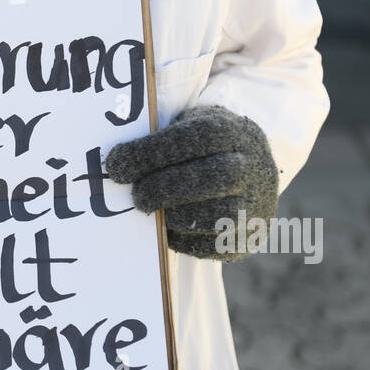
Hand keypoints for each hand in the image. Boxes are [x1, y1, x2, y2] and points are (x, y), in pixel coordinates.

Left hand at [103, 104, 278, 259]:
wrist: (255, 170)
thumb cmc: (208, 147)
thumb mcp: (193, 125)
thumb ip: (162, 138)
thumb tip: (118, 160)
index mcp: (230, 131)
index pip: (190, 140)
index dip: (149, 153)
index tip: (115, 165)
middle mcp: (249, 166)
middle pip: (208, 179)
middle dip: (162, 188)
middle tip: (135, 195)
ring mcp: (254, 204)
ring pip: (215, 216)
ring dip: (173, 215)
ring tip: (150, 208)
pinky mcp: (248, 238)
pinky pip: (213, 245)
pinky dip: (184, 238)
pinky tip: (167, 226)